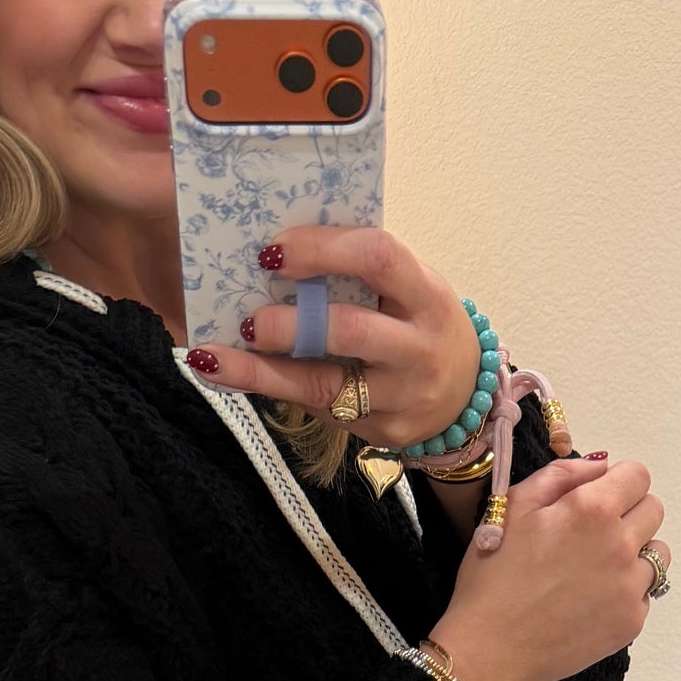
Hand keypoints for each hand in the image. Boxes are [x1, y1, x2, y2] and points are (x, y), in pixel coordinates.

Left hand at [184, 224, 482, 450]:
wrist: (465, 394)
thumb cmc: (420, 323)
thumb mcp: (410, 287)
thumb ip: (363, 270)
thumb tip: (279, 249)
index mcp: (427, 295)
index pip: (378, 257)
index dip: (322, 249)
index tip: (273, 250)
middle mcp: (420, 349)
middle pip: (350, 331)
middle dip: (291, 323)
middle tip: (247, 318)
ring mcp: (402, 397)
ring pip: (324, 385)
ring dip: (264, 371)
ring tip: (216, 358)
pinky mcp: (383, 430)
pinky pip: (321, 411)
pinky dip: (276, 391)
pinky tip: (236, 377)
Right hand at [429, 455, 667, 680]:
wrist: (492, 649)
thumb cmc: (493, 576)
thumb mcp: (513, 507)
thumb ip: (561, 476)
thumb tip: (600, 466)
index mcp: (593, 510)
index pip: (638, 475)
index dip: (618, 481)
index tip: (598, 497)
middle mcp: (621, 545)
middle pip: (653, 510)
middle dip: (629, 512)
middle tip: (593, 533)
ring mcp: (631, 587)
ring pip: (658, 554)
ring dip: (635, 553)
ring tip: (596, 568)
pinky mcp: (631, 622)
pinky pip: (645, 594)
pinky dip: (626, 592)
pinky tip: (591, 600)